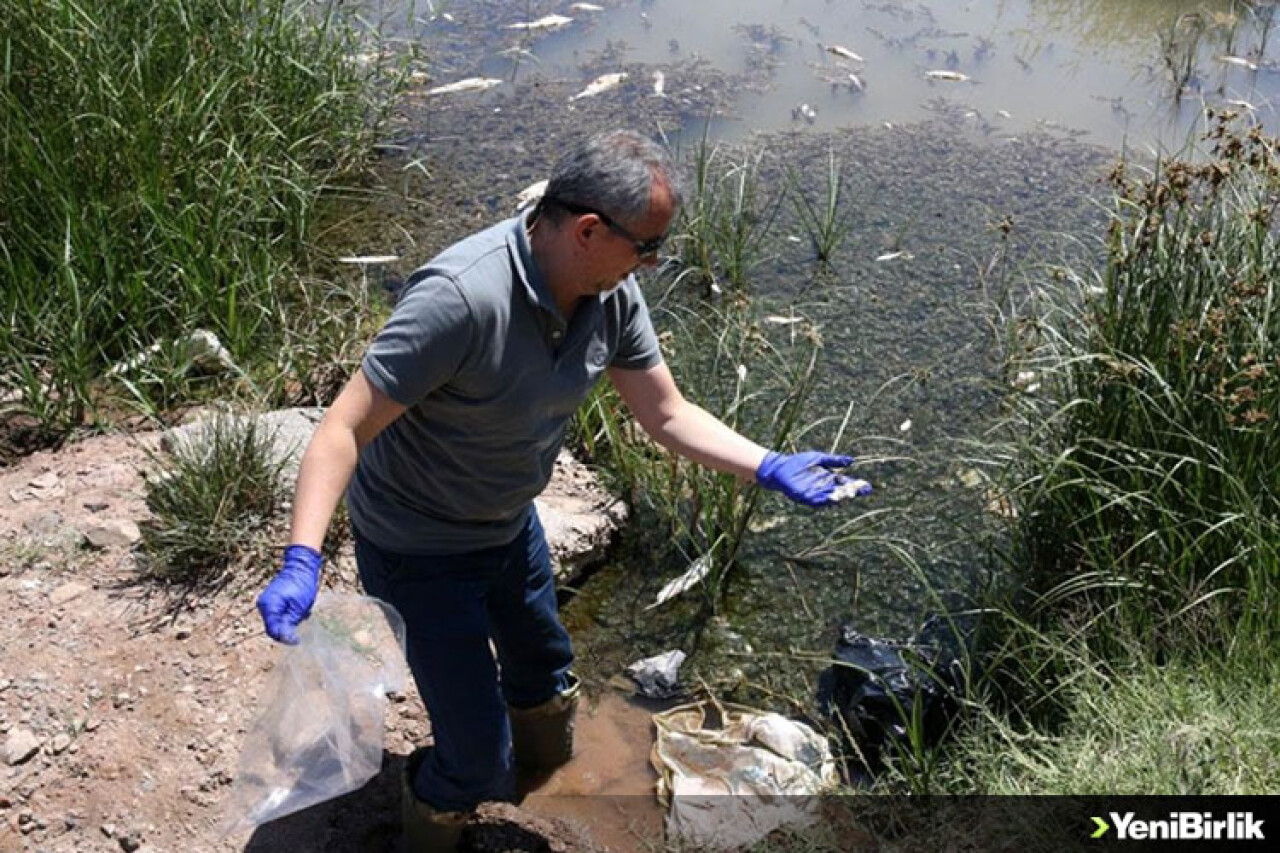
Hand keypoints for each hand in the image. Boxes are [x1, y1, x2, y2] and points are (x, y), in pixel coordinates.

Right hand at [256, 544, 322, 643]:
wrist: (301, 567)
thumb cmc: (302, 585)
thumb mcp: (299, 608)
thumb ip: (289, 625)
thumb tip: (286, 640)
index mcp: (269, 606)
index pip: (273, 631)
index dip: (285, 638)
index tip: (298, 639)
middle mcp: (264, 605)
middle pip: (274, 627)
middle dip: (288, 627)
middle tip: (303, 619)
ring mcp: (266, 602)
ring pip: (277, 622)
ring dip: (290, 621)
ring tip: (303, 611)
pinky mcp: (271, 601)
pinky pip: (278, 614)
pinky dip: (289, 615)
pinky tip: (300, 608)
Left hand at [755, 451, 869, 507]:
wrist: (780, 467)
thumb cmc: (798, 462)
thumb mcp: (819, 458)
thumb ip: (834, 460)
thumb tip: (851, 460)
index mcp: (829, 479)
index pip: (846, 483)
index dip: (856, 486)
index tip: (867, 486)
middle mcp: (824, 488)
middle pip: (841, 492)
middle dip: (851, 492)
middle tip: (859, 490)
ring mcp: (815, 494)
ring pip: (831, 498)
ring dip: (839, 497)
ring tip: (849, 494)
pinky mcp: (805, 497)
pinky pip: (817, 501)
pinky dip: (824, 500)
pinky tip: (832, 498)